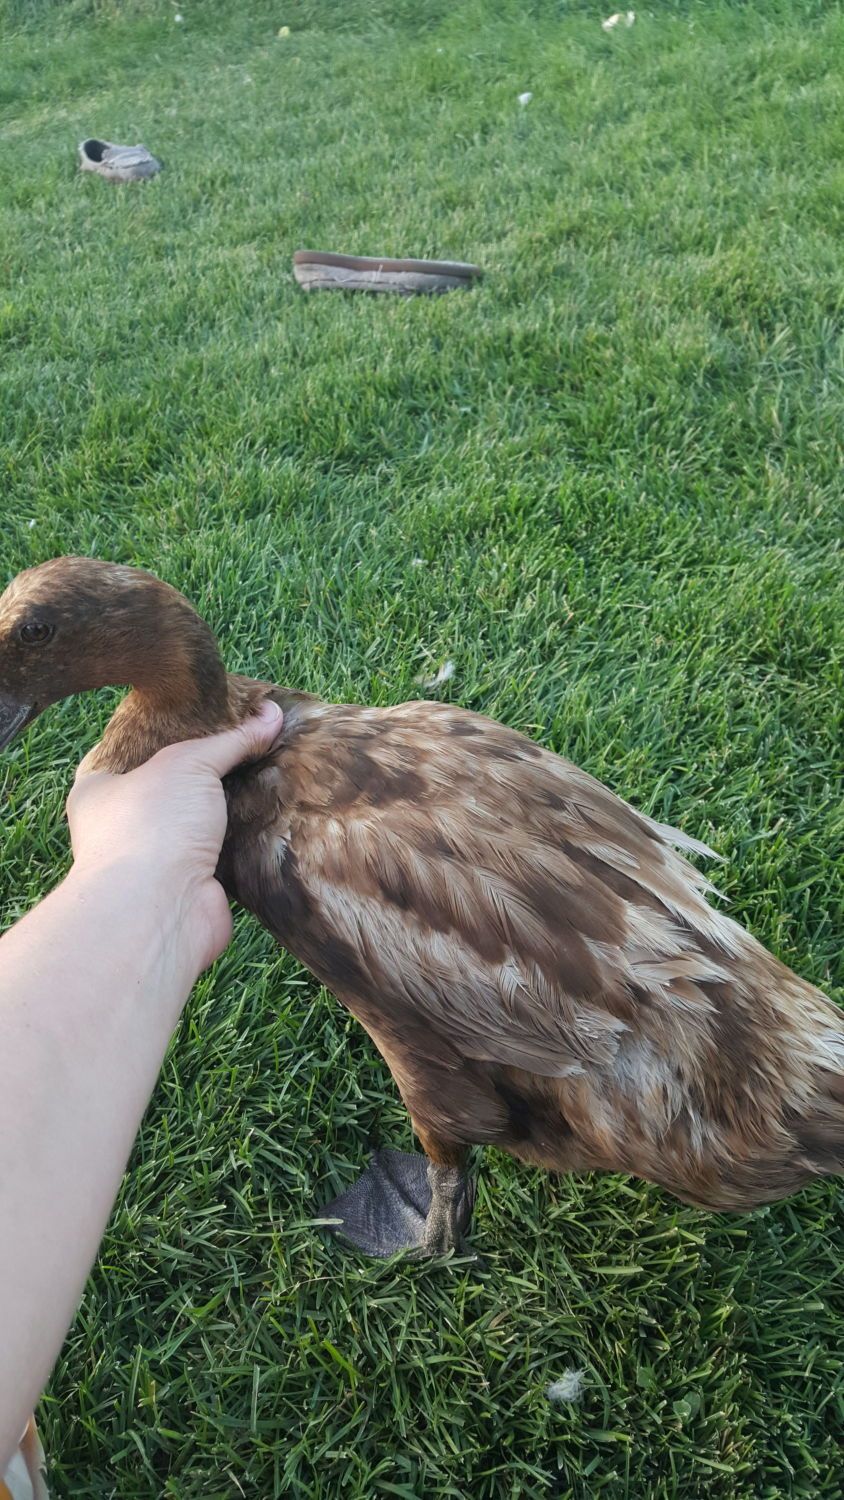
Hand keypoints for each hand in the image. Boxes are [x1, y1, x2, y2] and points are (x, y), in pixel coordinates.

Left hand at [65, 699, 282, 973]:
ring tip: (273, 770)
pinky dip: (247, 839)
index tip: (211, 715)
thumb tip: (273, 713)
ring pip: (203, 821)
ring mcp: (157, 859)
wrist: (160, 910)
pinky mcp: (193, 885)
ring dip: (234, 805)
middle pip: (174, 785)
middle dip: (211, 769)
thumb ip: (230, 739)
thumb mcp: (189, 763)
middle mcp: (123, 825)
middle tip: (250, 741)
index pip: (135, 749)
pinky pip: (225, 853)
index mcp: (100, 789)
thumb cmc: (151, 826)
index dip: (172, 731)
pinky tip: (276, 813)